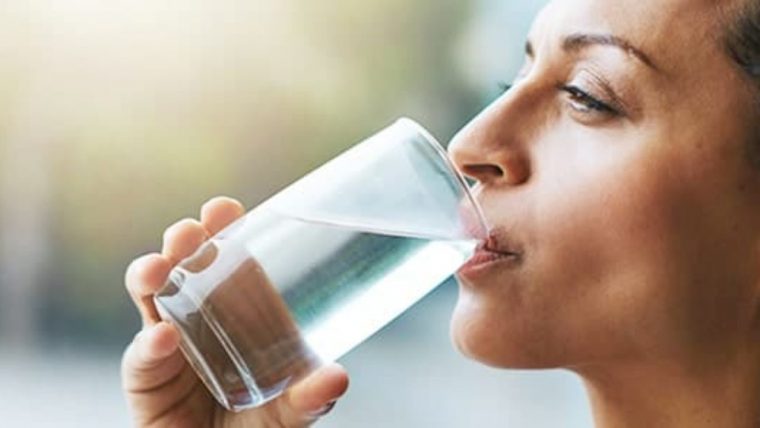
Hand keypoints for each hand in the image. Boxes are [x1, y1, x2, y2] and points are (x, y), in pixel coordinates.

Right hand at [122, 196, 348, 426]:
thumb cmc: (259, 424)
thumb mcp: (292, 410)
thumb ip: (311, 397)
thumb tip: (337, 377)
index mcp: (239, 311)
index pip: (229, 260)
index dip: (224, 231)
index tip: (225, 208)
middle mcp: (200, 318)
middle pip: (186, 267)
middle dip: (183, 243)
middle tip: (189, 233)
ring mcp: (169, 343)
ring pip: (151, 299)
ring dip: (151, 277)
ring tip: (159, 270)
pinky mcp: (146, 378)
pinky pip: (142, 357)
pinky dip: (150, 345)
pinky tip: (163, 337)